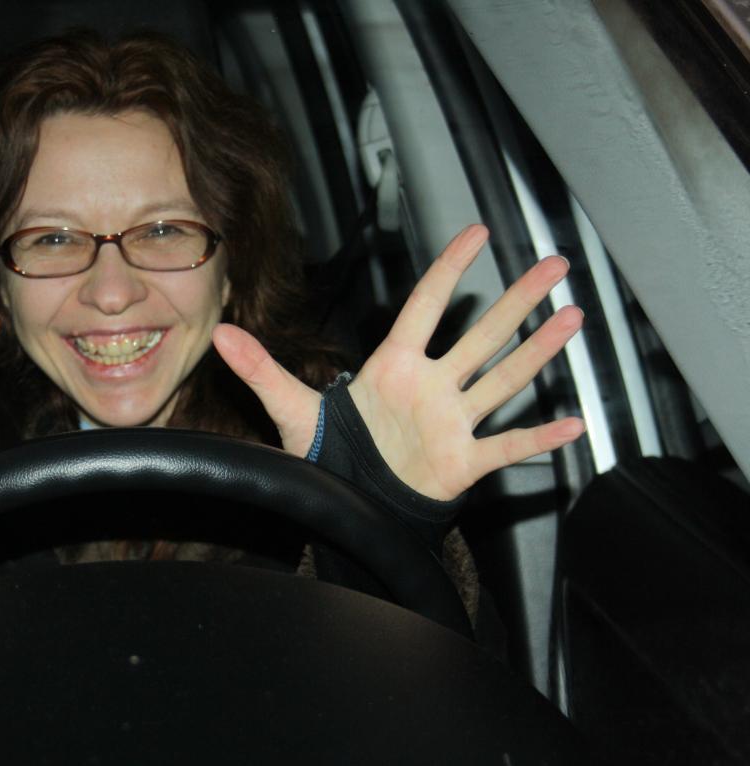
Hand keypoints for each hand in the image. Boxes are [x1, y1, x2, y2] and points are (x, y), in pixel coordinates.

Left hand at [212, 224, 584, 500]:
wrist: (352, 503)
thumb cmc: (332, 453)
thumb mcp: (291, 409)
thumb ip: (261, 370)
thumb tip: (220, 334)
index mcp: (393, 367)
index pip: (424, 307)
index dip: (448, 270)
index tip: (476, 233)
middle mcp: (431, 386)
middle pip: (481, 334)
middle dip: (517, 300)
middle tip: (554, 265)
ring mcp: (451, 421)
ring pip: (502, 379)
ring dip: (538, 351)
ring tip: (573, 319)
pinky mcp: (461, 460)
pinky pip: (506, 446)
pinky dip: (539, 438)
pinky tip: (574, 423)